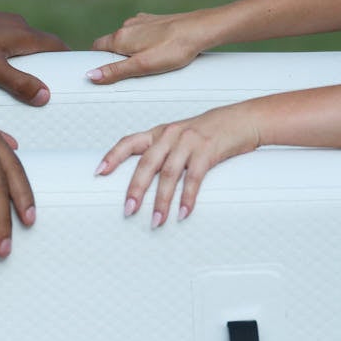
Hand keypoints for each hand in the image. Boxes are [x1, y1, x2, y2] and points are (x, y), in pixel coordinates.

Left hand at [0, 3, 66, 104]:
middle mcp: (17, 24)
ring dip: (30, 57)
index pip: (57, 46)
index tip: (73, 74)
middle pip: (42, 43)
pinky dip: (13, 52)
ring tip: (27, 77)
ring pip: (24, 41)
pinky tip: (1, 64)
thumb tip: (45, 96)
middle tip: (51, 81)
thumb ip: (18, 83)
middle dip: (49, 62)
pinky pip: (8, 39)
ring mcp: (1, 21)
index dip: (66, 60)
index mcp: (23, 35)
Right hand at [88, 10, 211, 83]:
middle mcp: (128, 26)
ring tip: (145, 65)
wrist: (201, 30)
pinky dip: (144, 44)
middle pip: (112, 43)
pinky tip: (157, 52)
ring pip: (128, 39)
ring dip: (131, 51)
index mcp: (121, 37)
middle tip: (127, 74)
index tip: (100, 72)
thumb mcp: (143, 66)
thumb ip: (116, 71)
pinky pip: (143, 35)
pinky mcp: (156, 22)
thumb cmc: (175, 48)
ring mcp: (143, 22)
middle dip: (115, 58)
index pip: (96, 47)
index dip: (95, 60)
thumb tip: (91, 76)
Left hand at [98, 104, 262, 224]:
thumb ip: (163, 152)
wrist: (241, 120)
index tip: (99, 172)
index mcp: (160, 132)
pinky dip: (187, 198)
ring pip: (169, 174)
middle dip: (135, 189)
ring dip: (161, 201)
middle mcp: (170, 135)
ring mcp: (189, 142)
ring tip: (156, 220)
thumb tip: (145, 180)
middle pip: (146, 163)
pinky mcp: (207, 151)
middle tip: (128, 210)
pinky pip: (194, 178)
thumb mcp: (181, 136)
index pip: (129, 142)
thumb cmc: (209, 131)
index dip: (112, 156)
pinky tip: (183, 212)